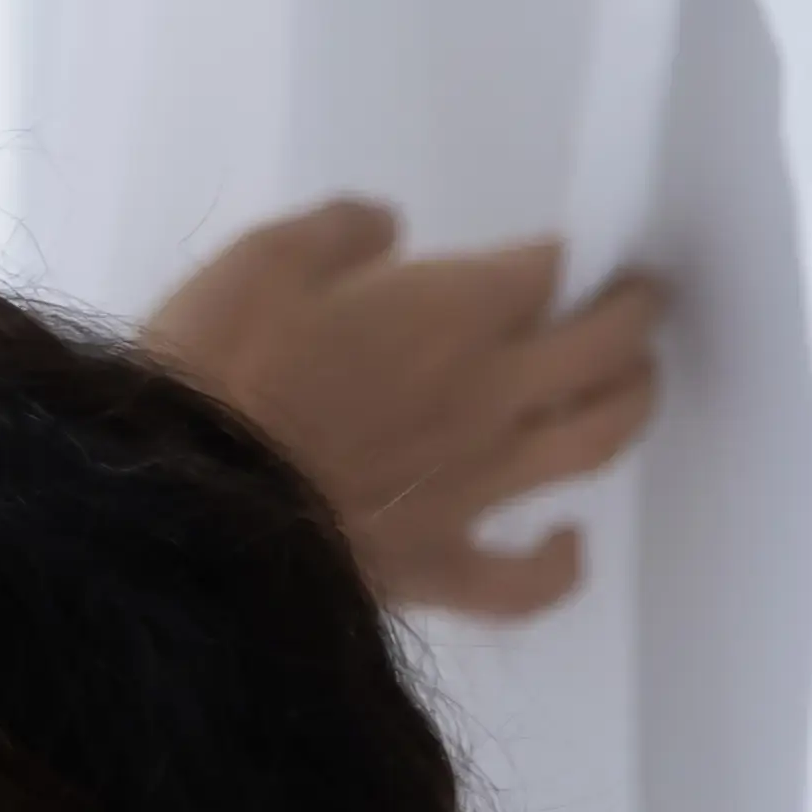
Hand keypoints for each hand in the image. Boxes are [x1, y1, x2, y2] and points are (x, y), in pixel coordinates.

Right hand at [140, 197, 666, 619]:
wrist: (179, 511)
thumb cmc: (211, 376)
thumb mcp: (255, 264)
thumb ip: (334, 232)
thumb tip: (387, 232)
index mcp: (458, 310)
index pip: (550, 265)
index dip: (555, 253)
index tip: (541, 253)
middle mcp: (494, 393)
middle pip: (609, 344)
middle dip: (632, 312)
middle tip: (630, 299)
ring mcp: (476, 486)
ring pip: (598, 441)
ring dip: (631, 404)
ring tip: (627, 386)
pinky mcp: (440, 567)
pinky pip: (525, 580)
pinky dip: (558, 564)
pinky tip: (567, 542)